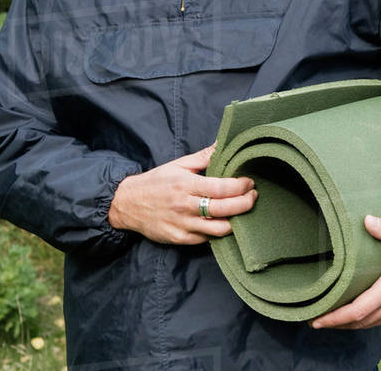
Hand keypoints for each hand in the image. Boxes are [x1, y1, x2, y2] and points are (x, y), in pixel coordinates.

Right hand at [108, 143, 256, 243]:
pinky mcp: (179, 239)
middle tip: (254, 197)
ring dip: (235, 221)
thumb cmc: (156, 182)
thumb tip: (223, 142)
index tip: (250, 183)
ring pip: (219, 229)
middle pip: (224, 209)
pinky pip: (206, 239)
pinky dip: (218, 232)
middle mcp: (185, 206)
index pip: (221, 187)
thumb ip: (204, 156)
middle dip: (245, 203)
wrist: (126, 204)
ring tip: (242, 212)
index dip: (241, 186)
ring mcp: (182, 225)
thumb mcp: (178, 164)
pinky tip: (224, 222)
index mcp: (187, 184)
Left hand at [310, 215, 380, 329]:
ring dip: (351, 325)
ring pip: (372, 324)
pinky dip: (366, 322)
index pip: (360, 310)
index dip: (337, 317)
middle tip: (317, 321)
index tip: (318, 319)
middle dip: (338, 324)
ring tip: (333, 320)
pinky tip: (357, 318)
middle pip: (362, 322)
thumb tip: (367, 220)